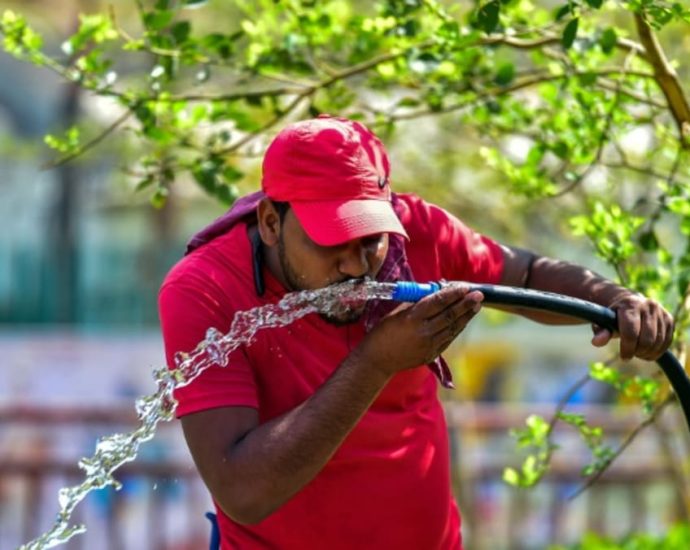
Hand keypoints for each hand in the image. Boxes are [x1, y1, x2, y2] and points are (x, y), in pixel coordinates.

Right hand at [356, 285, 483, 376]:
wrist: (377, 360)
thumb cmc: (383, 332)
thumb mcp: (397, 312)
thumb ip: (416, 302)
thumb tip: (435, 291)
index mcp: (413, 318)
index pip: (439, 302)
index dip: (453, 293)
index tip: (465, 286)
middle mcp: (424, 332)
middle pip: (450, 315)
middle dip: (466, 303)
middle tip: (479, 294)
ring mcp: (429, 345)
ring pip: (453, 328)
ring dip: (466, 316)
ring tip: (476, 306)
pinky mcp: (431, 354)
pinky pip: (448, 339)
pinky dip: (457, 328)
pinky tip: (463, 320)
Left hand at [591, 293, 673, 360]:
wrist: (629, 302)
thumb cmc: (613, 316)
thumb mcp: (604, 322)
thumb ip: (601, 331)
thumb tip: (596, 342)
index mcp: (630, 304)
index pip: (631, 333)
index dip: (627, 349)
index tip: (623, 357)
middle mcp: (648, 306)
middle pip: (646, 340)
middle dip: (637, 352)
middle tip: (630, 354)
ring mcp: (661, 312)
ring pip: (658, 342)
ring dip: (647, 353)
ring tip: (637, 353)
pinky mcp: (669, 319)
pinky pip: (667, 342)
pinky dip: (657, 351)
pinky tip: (647, 352)